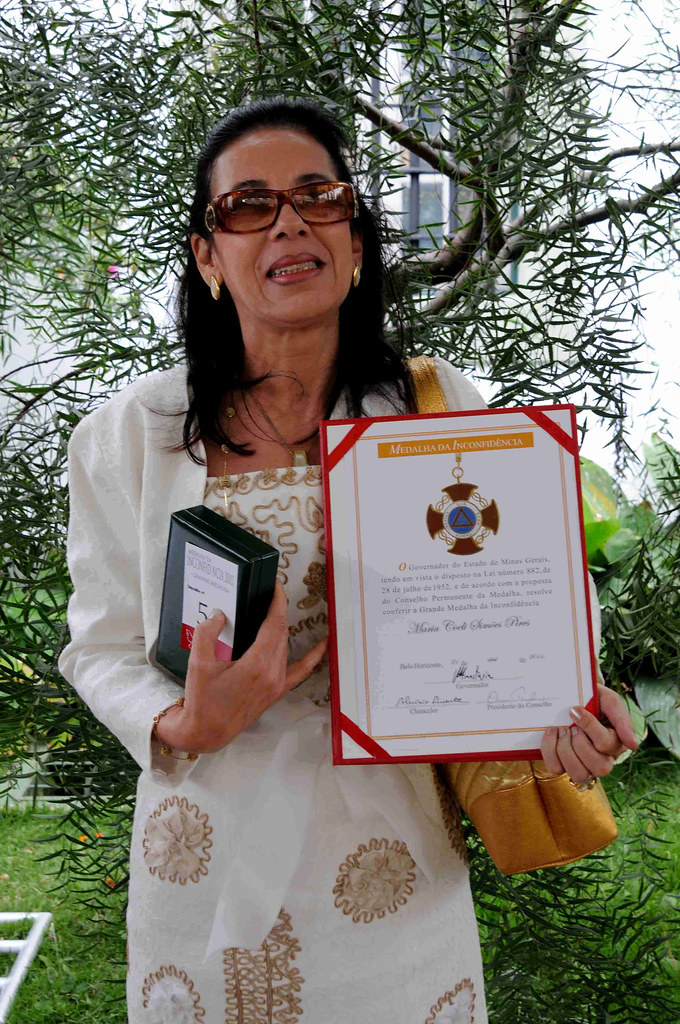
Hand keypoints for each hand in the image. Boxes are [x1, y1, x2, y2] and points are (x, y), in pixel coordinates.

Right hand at [154, 580, 327, 754]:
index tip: (276, 588)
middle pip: (281, 633)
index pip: (274, 624)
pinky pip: (301, 671)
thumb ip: (207, 633)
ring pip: (285, 647)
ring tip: (273, 613)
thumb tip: (218, 616)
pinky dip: (313, 657)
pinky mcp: (277, 692)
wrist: (205, 731)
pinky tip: (323, 644)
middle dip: (277, 611)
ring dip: (281, 628)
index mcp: (256, 665)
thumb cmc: (202, 701)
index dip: (277, 603)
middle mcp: (272, 674)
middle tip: (269, 596)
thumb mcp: (197, 663)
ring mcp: (277, 684)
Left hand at [540, 684, 637, 783]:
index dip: (589, 727)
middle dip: (580, 744)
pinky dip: (549, 750)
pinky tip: (551, 733)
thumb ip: (622, 719)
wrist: (569, 695)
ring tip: (562, 731)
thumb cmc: (594, 700)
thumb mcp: (609, 700)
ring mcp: (582, 764)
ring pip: (579, 774)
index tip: (576, 709)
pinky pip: (556, 768)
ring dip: (566, 750)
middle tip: (571, 726)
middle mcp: (602, 759)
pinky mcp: (562, 764)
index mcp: (616, 743)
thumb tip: (633, 746)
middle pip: (600, 767)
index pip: (606, 744)